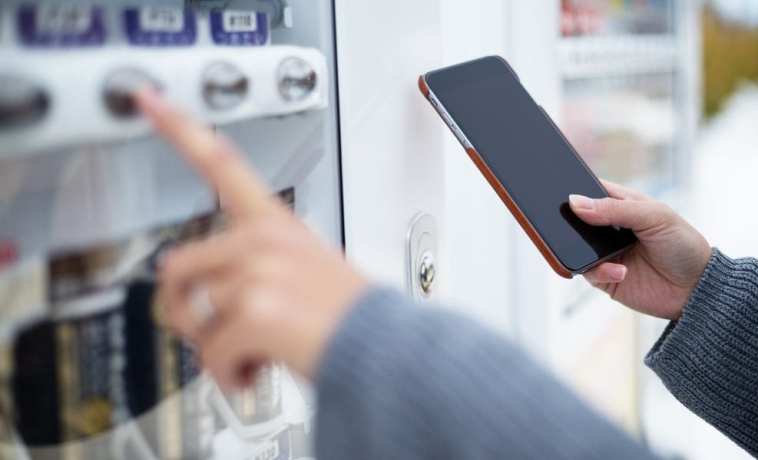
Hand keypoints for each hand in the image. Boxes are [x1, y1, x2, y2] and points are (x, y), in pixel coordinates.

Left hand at [136, 89, 368, 389]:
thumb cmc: (345, 315)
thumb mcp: (303, 269)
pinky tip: (253, 372)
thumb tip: (194, 298)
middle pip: (176, 269)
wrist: (383, 348)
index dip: (179, 127)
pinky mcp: (254, 312)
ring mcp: (257, 273)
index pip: (222, 162)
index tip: (148, 100)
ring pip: (193, 319)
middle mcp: (261, 240)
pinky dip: (227, 375)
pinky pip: (210, 354)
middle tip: (214, 333)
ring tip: (251, 354)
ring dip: (215, 350)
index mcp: (274, 222)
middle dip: (185, 312)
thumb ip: (249, 268)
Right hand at [569, 182, 711, 319]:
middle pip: (575, 220)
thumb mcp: (654, 217)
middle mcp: (609, 228)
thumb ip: (615, 209)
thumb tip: (574, 202)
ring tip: (599, 255)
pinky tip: (621, 272)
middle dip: (567, 223)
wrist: (698, 290)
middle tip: (563, 226)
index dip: (574, 190)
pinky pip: (588, 272)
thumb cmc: (683, 245)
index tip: (561, 193)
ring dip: (579, 250)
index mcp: (621, 204)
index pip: (590, 190)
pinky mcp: (605, 277)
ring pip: (574, 247)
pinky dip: (599, 271)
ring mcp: (605, 253)